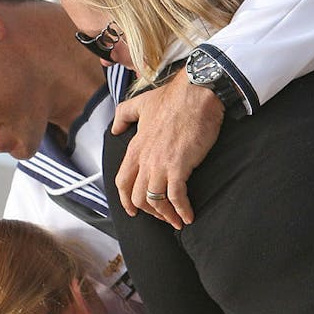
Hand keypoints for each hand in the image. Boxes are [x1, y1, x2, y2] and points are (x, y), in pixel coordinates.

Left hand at [111, 71, 224, 227]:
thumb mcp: (143, 103)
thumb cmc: (175, 97)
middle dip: (148, 211)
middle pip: (137, 196)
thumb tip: (115, 129)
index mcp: (135, 147)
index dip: (125, 200)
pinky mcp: (179, 167)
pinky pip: (176, 197)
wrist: (198, 92)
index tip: (132, 210)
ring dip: (165, 215)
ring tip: (176, 220)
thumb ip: (125, 115)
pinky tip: (189, 217)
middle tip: (160, 216)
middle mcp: (144, 159)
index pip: (122, 181)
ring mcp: (160, 164)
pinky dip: (181, 210)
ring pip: (154, 201)